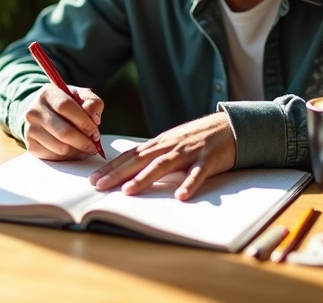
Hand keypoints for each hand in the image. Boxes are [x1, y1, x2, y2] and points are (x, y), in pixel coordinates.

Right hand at [23, 83, 104, 159]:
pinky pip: (54, 156)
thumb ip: (92, 103)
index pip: (65, 107)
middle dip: (83, 141)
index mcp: (47, 93)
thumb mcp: (81, 96)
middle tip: (93, 145)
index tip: (95, 132)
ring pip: (60, 147)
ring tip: (84, 147)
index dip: (83, 122)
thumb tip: (95, 119)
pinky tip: (73, 149)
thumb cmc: (67, 104)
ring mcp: (30, 129)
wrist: (43, 112)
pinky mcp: (31, 145)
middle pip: (63, 132)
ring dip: (77, 151)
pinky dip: (68, 157)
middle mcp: (34, 111)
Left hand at [89, 112, 235, 200]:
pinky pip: (198, 173)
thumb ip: (153, 156)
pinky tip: (181, 196)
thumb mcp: (171, 144)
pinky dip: (189, 184)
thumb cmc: (197, 138)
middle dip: (118, 173)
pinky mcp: (208, 160)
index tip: (93, 179)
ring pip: (163, 165)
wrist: (230, 126)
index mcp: (159, 144)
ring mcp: (189, 152)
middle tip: (99, 186)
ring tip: (128, 191)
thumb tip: (129, 169)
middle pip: (140, 160)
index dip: (111, 167)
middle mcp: (170, 146)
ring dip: (144, 178)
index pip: (130, 155)